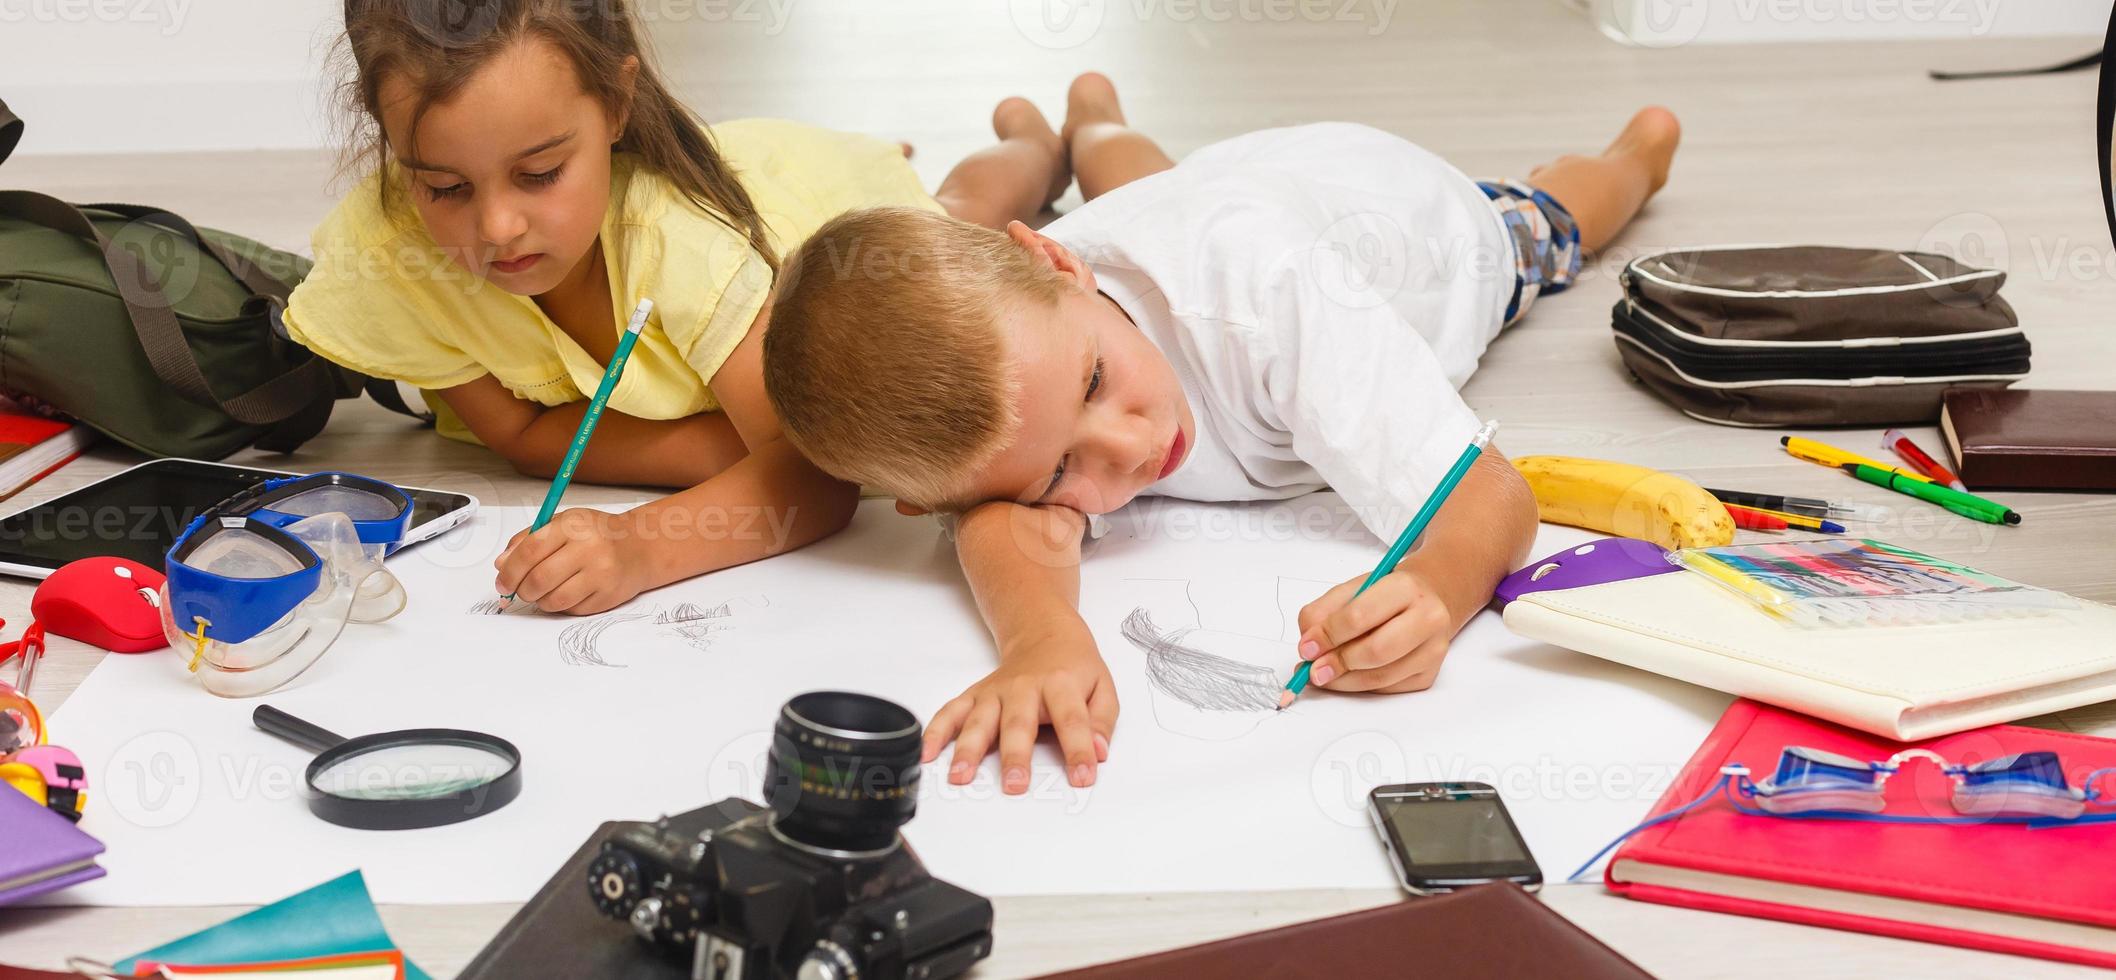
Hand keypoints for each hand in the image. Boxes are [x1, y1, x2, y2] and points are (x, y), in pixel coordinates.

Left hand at [493, 507, 651, 614]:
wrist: (639, 548)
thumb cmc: (596, 535)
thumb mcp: (562, 523)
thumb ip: (529, 540)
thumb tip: (502, 565)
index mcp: (573, 526)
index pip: (530, 551)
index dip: (510, 570)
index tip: (502, 582)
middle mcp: (589, 548)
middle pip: (539, 579)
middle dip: (521, 590)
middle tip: (519, 590)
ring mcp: (601, 574)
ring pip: (554, 600)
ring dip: (540, 600)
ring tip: (544, 591)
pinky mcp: (608, 596)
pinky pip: (571, 610)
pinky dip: (561, 606)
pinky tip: (568, 592)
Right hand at [921, 637, 1117, 794]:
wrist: (1045, 634)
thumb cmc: (1073, 667)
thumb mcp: (1102, 686)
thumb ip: (1103, 720)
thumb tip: (1100, 752)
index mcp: (1060, 683)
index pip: (1072, 719)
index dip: (1078, 749)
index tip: (1083, 777)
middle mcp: (1024, 687)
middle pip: (1019, 723)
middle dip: (1016, 755)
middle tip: (1015, 784)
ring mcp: (995, 692)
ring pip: (980, 720)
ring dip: (969, 749)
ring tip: (962, 777)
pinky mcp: (976, 696)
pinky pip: (952, 712)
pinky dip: (937, 732)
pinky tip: (928, 754)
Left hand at [1295, 566, 1455, 693]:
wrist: (1425, 602)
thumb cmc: (1384, 596)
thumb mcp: (1351, 590)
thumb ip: (1323, 612)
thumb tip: (1308, 644)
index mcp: (1405, 588)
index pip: (1360, 616)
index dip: (1328, 635)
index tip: (1306, 648)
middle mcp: (1427, 619)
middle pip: (1376, 651)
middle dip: (1338, 663)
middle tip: (1313, 670)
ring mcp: (1432, 650)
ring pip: (1380, 677)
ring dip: (1344, 681)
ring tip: (1323, 676)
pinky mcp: (1428, 675)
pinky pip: (1386, 689)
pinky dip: (1360, 686)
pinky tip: (1347, 676)